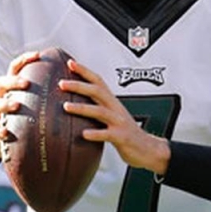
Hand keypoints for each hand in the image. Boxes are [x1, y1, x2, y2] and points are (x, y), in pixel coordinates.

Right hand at [0, 51, 40, 161]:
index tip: (38, 55)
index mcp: (11, 86)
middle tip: (27, 83)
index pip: (16, 67)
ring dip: (6, 104)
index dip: (25, 59)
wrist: (6, 137)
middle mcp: (0, 95)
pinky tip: (7, 132)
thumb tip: (74, 80)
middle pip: (2, 82)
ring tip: (17, 105)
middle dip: (14, 81)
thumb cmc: (25, 115)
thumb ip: (47, 92)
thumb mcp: (34, 101)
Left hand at [59, 58, 170, 174]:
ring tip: (66, 107)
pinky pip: (107, 134)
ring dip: (82, 108)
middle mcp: (116, 109)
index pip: (98, 82)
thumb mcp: (112, 117)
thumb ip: (97, 109)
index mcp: (112, 103)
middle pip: (97, 91)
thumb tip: (75, 104)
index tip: (70, 63)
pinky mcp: (122, 137)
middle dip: (79, 86)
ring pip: (100, 111)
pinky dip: (96, 133)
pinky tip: (84, 134)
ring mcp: (119, 122)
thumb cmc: (126, 133)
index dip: (85, 71)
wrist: (148, 148)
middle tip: (62, 83)